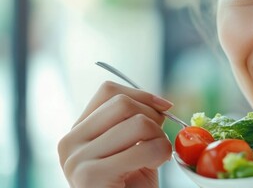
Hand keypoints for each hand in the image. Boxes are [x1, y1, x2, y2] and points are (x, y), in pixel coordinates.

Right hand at [58, 81, 173, 187]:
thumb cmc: (130, 187)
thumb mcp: (130, 148)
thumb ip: (134, 123)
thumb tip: (161, 104)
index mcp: (77, 132)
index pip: (108, 91)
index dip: (142, 94)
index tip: (164, 108)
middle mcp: (70, 142)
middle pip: (123, 104)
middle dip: (154, 118)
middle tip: (159, 141)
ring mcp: (76, 159)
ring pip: (138, 123)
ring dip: (161, 140)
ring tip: (158, 158)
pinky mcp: (91, 175)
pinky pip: (145, 149)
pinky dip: (162, 154)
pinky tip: (155, 168)